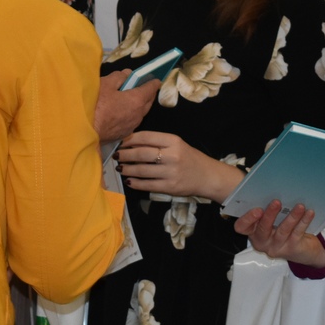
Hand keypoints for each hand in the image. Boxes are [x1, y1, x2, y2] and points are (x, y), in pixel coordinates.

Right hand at [94, 70, 158, 142]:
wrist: (86, 130)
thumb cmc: (96, 104)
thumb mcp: (105, 84)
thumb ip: (118, 77)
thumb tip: (127, 74)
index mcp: (136, 99)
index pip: (150, 89)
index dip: (153, 83)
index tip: (156, 80)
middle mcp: (138, 114)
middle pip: (148, 102)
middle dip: (149, 94)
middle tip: (145, 88)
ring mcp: (132, 125)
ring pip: (141, 113)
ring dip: (140, 106)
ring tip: (134, 100)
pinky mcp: (124, 134)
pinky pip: (133, 121)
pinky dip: (132, 115)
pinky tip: (124, 113)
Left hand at [115, 131, 242, 202]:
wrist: (207, 176)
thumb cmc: (189, 158)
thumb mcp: (176, 144)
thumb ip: (157, 143)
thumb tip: (130, 143)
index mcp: (173, 141)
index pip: (145, 137)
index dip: (129, 140)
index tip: (121, 143)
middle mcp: (172, 155)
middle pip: (141, 154)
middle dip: (125, 155)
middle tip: (116, 156)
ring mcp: (171, 172)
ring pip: (142, 170)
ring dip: (127, 169)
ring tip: (120, 168)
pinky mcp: (170, 187)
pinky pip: (147, 185)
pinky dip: (135, 183)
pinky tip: (129, 181)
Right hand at [234, 200, 324, 266]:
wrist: (302, 250)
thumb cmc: (281, 227)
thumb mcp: (271, 219)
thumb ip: (266, 207)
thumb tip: (270, 186)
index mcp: (252, 231)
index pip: (242, 227)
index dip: (247, 218)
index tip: (257, 209)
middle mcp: (262, 241)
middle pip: (262, 229)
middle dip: (270, 215)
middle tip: (277, 202)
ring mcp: (276, 247)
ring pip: (283, 231)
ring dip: (291, 217)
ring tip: (300, 206)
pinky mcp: (291, 249)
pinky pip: (297, 233)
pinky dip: (304, 221)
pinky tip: (309, 212)